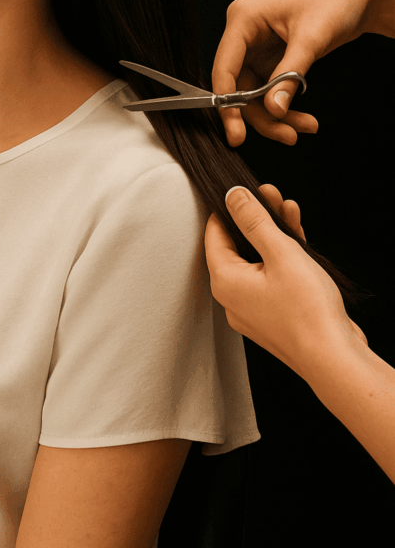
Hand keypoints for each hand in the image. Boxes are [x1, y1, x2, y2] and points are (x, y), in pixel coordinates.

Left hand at [204, 183, 367, 377]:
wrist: (333, 357)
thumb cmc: (306, 309)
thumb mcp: (279, 252)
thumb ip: (253, 221)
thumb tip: (232, 194)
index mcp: (225, 281)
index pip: (214, 235)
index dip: (227, 208)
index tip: (241, 189)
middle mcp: (232, 298)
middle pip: (237, 247)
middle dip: (255, 218)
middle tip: (269, 194)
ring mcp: (253, 309)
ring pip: (257, 261)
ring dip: (272, 234)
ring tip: (287, 207)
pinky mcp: (273, 316)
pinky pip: (271, 279)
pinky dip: (281, 258)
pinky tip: (298, 237)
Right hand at [211, 0, 387, 146]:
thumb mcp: (311, 38)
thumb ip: (289, 75)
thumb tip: (273, 109)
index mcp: (243, 18)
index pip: (224, 67)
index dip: (227, 103)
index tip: (235, 132)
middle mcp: (245, 33)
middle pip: (240, 87)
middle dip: (262, 115)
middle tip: (285, 136)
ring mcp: (258, 46)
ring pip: (255, 93)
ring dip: (277, 114)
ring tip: (304, 127)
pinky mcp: (273, 56)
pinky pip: (270, 89)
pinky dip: (285, 105)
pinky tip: (303, 118)